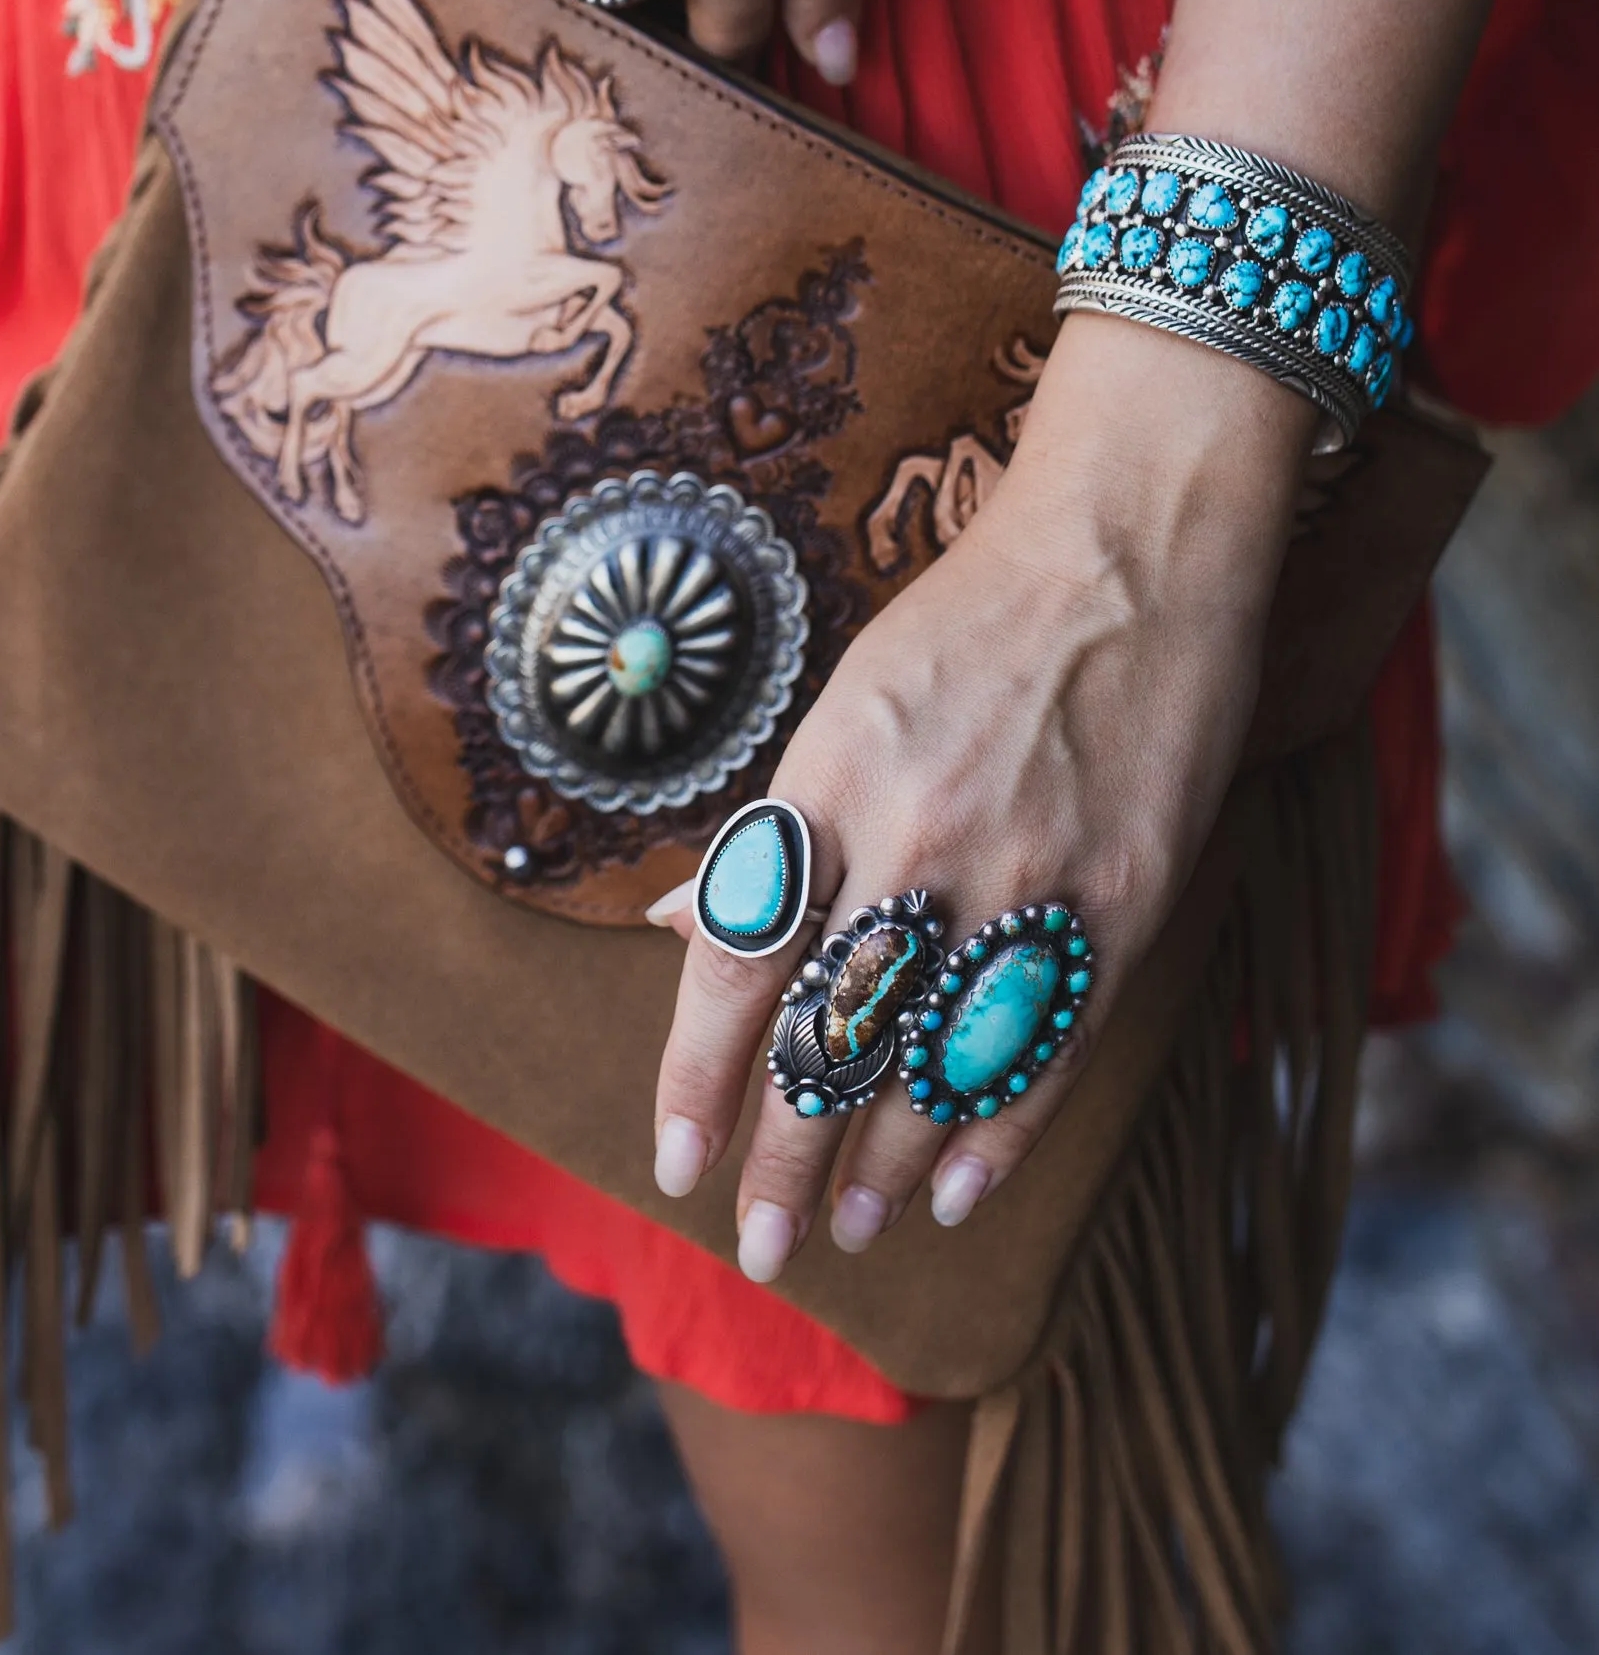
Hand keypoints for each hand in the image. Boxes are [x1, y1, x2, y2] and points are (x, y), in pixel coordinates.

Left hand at [649, 315, 1315, 1279]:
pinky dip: (998, 1130)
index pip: (739, 963)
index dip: (697, 1077)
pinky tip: (957, 1189)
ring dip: (883, 1162)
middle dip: (783, 1160)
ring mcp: (1028, 873)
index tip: (673, 1161)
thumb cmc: (970, 620)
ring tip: (846, 1226)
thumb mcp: (843, 703)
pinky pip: (1046, 1041)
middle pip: (832, 1037)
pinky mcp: (1123, 896)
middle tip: (758, 1248)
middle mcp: (919, 839)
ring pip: (938, 1061)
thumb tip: (689, 923)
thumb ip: (775, 826)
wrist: (1127, 552)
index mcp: (830, 781)